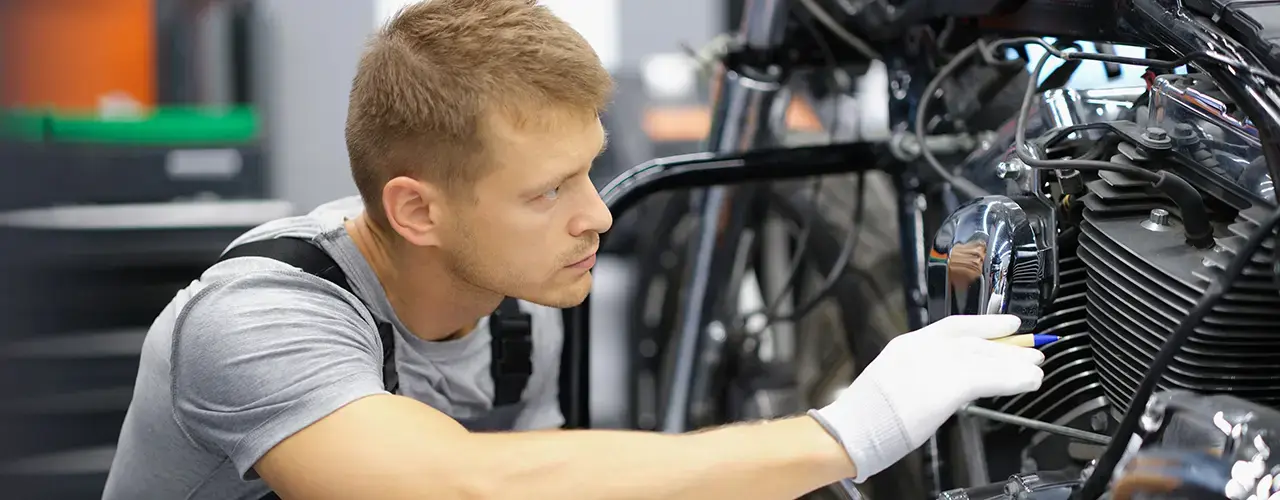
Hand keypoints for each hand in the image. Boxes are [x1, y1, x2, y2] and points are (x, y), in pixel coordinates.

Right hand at [809, 315, 1044, 481]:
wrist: (852, 428)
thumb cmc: (866, 416)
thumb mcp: (892, 382)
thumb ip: (920, 375)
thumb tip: (946, 383)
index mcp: (907, 345)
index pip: (954, 326)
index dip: (986, 323)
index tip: (1008, 323)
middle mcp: (922, 348)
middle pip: (975, 341)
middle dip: (1007, 345)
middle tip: (1032, 349)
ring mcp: (934, 365)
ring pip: (986, 358)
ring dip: (1016, 363)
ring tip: (1036, 368)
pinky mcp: (947, 386)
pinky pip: (990, 378)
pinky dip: (1013, 379)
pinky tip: (1029, 381)